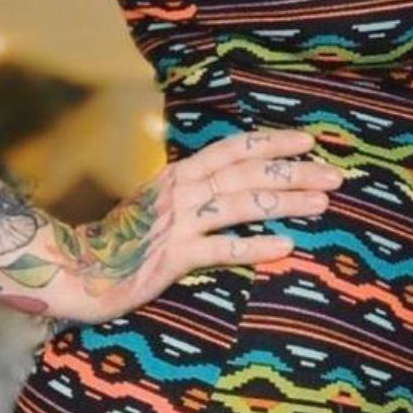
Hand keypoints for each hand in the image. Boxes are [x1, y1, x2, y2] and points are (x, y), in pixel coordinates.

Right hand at [61, 127, 343, 322]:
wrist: (77, 271)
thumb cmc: (122, 240)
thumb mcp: (158, 204)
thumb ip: (193, 191)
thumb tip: (235, 184)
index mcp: (179, 174)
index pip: (234, 148)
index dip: (272, 142)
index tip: (309, 141)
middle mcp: (181, 191)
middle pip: (246, 173)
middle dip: (294, 171)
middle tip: (335, 175)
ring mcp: (177, 223)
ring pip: (240, 204)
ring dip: (284, 201)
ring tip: (321, 204)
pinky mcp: (172, 257)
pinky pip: (221, 248)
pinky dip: (255, 245)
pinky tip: (285, 246)